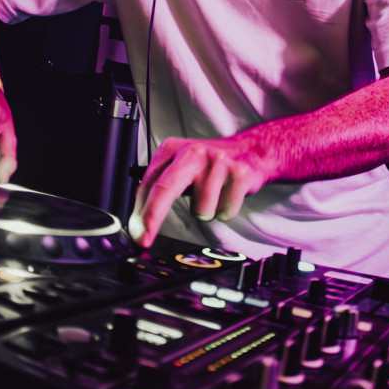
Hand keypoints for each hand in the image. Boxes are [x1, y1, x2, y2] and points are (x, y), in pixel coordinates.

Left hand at [133, 135, 270, 247]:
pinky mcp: (239, 174)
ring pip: (201, 210)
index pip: (149, 184)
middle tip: (143, 239)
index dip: (140, 212)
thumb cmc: (211, 163)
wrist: (251, 150)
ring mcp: (217, 163)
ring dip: (207, 211)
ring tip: (214, 195)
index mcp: (173, 149)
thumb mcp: (181, 164)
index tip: (136, 233)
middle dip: (152, 218)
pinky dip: (226, 211)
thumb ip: (161, 184)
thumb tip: (139, 216)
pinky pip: (224, 211)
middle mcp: (192, 153)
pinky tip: (229, 195)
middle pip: (165, 189)